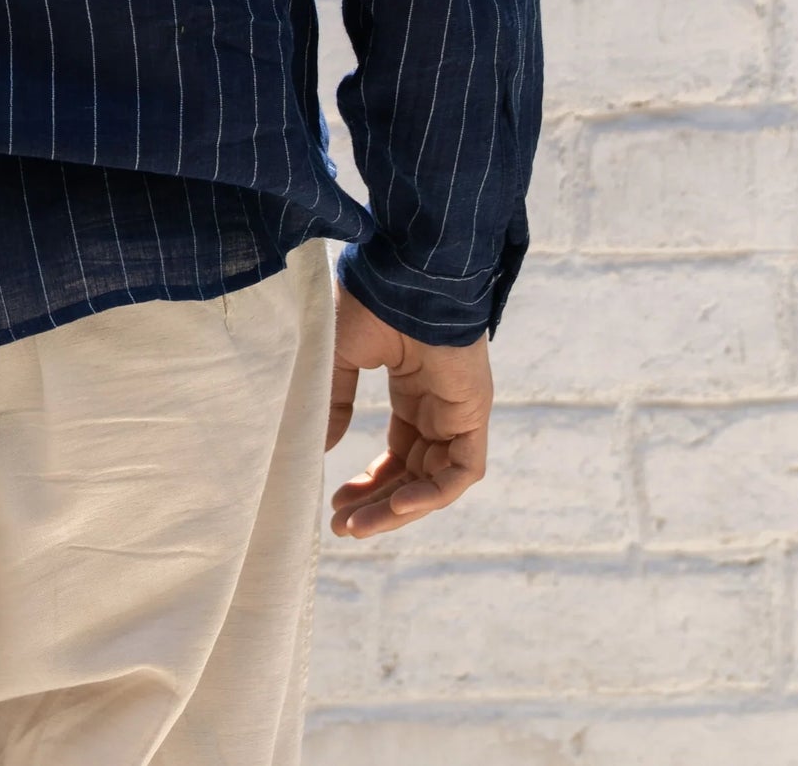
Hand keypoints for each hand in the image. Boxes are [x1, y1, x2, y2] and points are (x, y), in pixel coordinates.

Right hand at [324, 282, 490, 539]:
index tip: (336, 502)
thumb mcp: (341, 355)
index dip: (371, 481)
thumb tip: (323, 448)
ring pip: (436, 480)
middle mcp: (439, 403)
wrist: (405, 272)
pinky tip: (395, 508)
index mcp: (413, 386)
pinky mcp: (474, 412)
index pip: (399, 451)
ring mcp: (459, 409)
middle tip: (343, 527)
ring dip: (398, 508)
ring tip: (358, 526)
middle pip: (414, 472)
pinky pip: (461, 471)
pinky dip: (431, 495)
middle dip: (379, 503)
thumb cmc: (371, 300)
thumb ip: (335, 400)